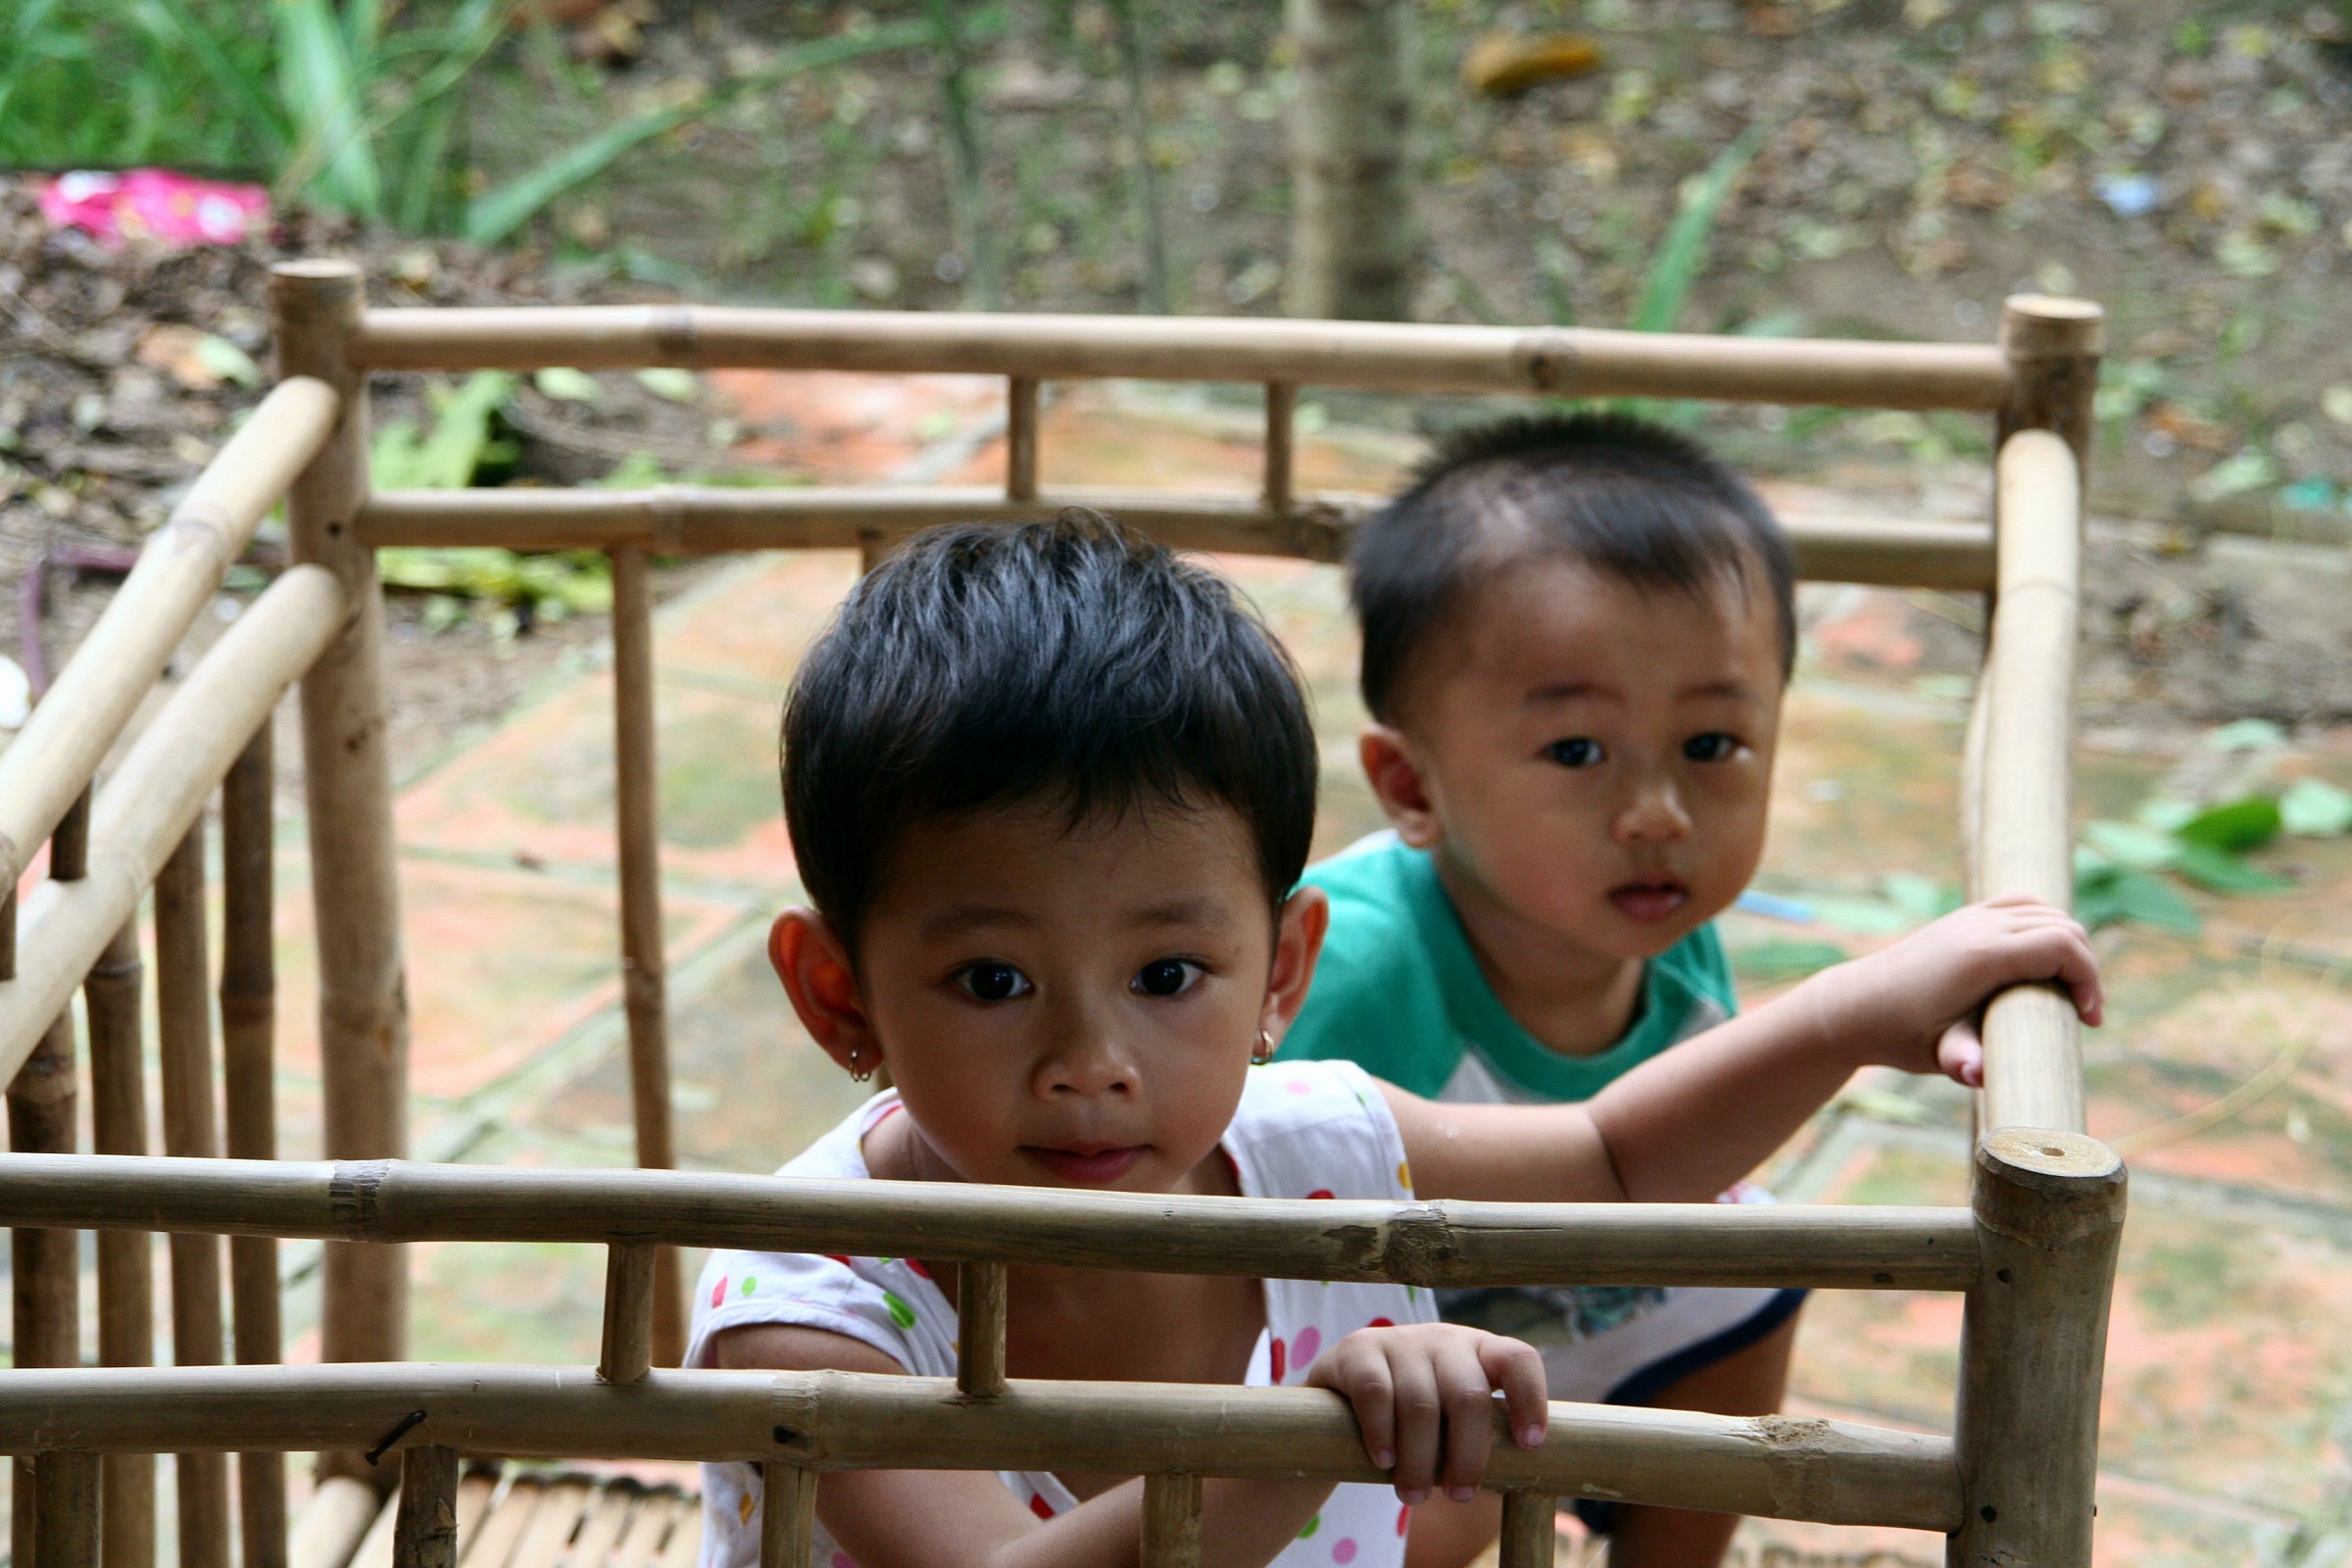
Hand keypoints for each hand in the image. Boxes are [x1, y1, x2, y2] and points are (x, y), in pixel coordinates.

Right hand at [1305, 1323, 1546, 1504]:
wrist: (1344, 1397)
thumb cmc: (1417, 1420)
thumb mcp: (1453, 1418)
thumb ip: (1481, 1434)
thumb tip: (1523, 1475)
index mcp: (1480, 1351)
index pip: (1518, 1360)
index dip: (1531, 1400)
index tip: (1529, 1446)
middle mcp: (1445, 1338)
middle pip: (1469, 1395)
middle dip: (1468, 1454)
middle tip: (1460, 1495)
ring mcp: (1401, 1340)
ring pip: (1421, 1404)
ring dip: (1419, 1460)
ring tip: (1414, 1495)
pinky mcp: (1359, 1348)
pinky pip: (1376, 1393)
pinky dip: (1382, 1434)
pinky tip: (1384, 1461)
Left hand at [1801, 894, 2102, 1087]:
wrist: (1857, 1005)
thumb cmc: (1899, 1033)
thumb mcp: (1935, 1052)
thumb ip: (1961, 1061)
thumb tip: (1976, 1074)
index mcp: (1982, 954)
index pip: (2063, 944)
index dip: (2089, 979)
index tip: (2087, 1020)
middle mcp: (1980, 925)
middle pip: (2063, 926)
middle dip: (2085, 968)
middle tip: (2083, 1015)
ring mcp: (1971, 916)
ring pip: (2046, 911)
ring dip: (2069, 946)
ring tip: (2068, 992)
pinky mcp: (1965, 917)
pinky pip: (2022, 905)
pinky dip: (2046, 926)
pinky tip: (2044, 962)